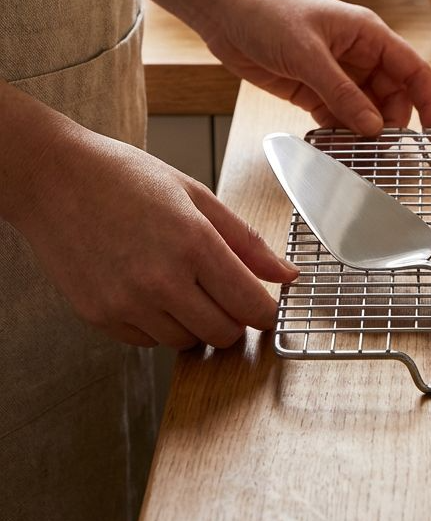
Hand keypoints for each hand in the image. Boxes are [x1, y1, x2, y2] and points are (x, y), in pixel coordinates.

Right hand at [11, 106, 297, 349]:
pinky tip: (153, 290)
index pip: (249, 304)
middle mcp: (161, 280)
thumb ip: (245, 240)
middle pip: (223, 332)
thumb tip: (286, 274)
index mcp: (193, 243)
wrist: (54, 179)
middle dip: (236, 319)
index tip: (269, 308)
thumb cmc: (126, 178)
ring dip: (197, 323)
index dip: (267, 312)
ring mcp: (127, 303)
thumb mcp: (196, 196)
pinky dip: (161, 324)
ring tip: (185, 284)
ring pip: (187, 342)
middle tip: (228, 295)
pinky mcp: (99, 317)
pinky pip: (148, 341)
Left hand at [200, 0, 430, 135]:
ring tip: (358, 155)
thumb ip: (343, 93)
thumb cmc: (268, 13)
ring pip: (364, 110)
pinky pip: (337, 117)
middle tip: (382, 151)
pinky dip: (339, 134)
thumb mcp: (308, 54)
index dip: (428, 101)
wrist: (223, 8)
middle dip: (391, 123)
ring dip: (363, 132)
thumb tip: (374, 127)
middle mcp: (358, 55)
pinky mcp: (312, 90)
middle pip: (391, 96)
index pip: (412, 70)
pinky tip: (336, 148)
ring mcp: (336, 74)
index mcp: (368, 35)